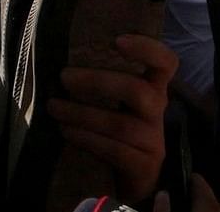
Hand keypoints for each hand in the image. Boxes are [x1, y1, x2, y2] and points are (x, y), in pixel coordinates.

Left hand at [45, 33, 177, 202]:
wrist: (135, 177)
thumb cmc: (120, 129)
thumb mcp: (118, 102)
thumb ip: (103, 82)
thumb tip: (59, 64)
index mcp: (154, 88)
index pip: (165, 63)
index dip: (147, 48)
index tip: (117, 41)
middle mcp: (158, 111)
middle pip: (137, 91)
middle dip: (97, 82)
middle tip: (64, 77)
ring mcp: (154, 141)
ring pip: (120, 125)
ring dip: (81, 114)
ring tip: (54, 107)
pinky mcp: (144, 165)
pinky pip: (115, 150)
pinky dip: (87, 139)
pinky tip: (66, 131)